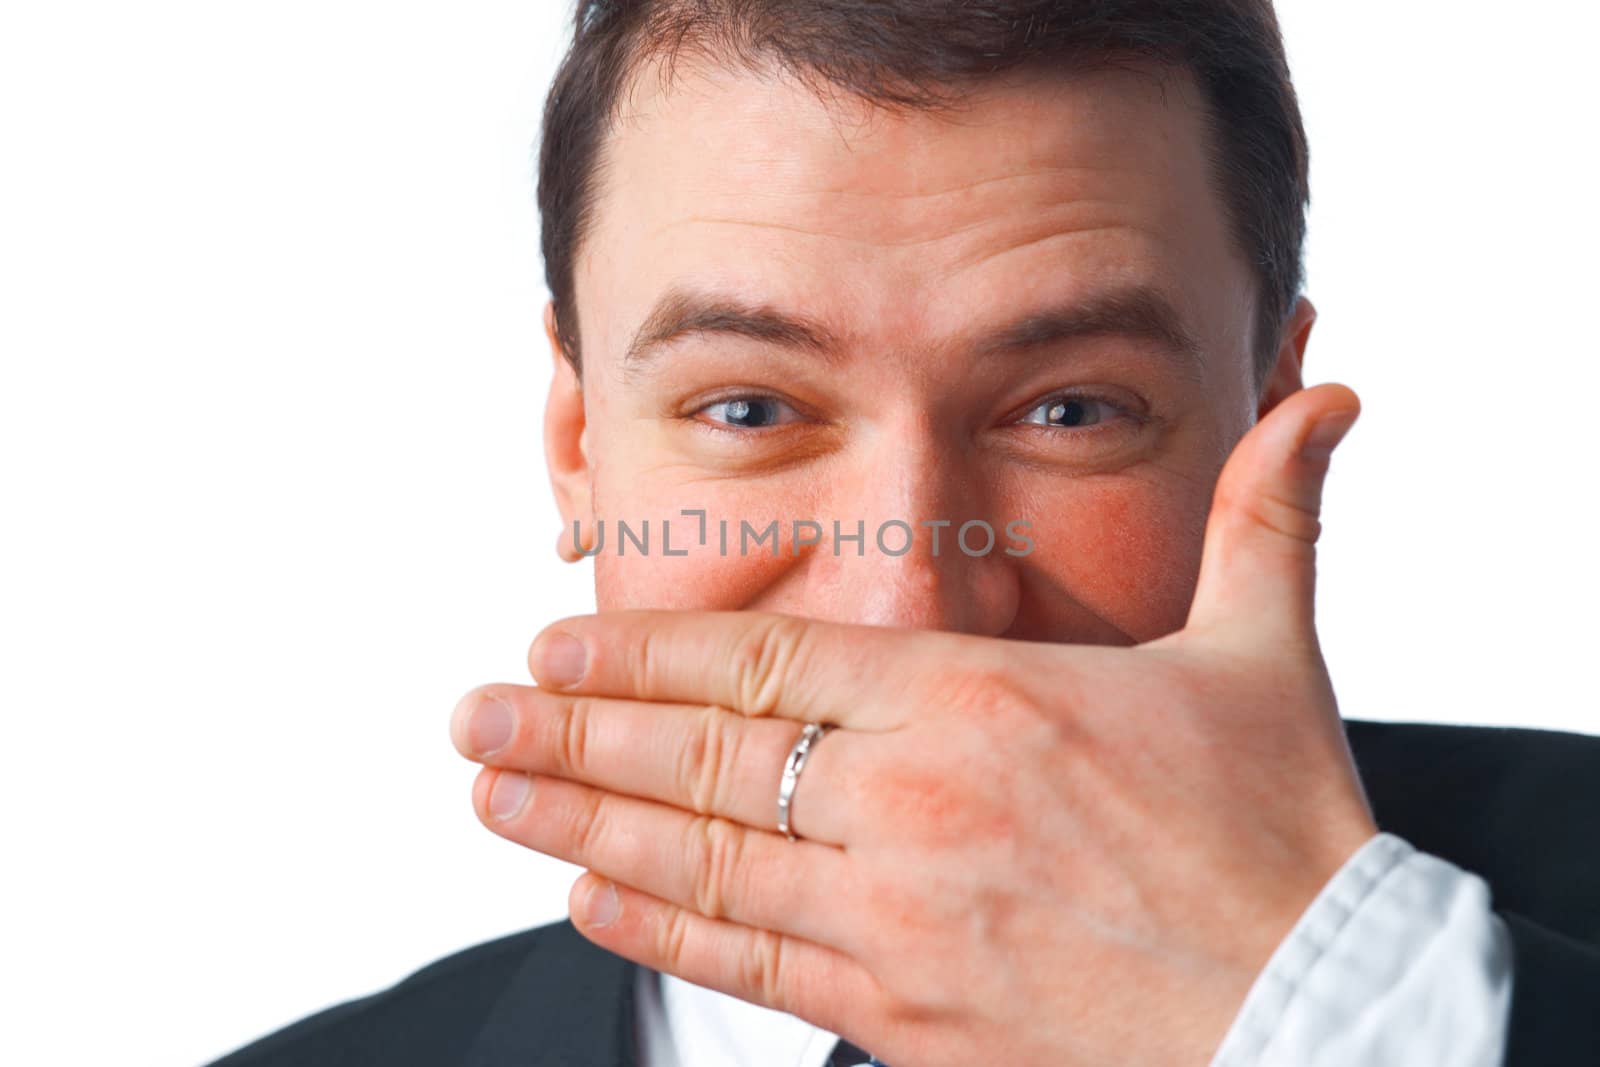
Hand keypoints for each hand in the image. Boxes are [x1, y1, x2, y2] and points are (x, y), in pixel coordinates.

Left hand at [450, 383, 1376, 1066]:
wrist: (1328, 1022)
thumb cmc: (1286, 841)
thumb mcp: (1270, 658)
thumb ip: (1264, 521)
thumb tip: (1324, 406)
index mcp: (981, 706)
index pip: (765, 664)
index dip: (641, 654)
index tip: (551, 645)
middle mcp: (912, 808)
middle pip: (700, 761)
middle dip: (566, 737)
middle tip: (466, 720)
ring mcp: (898, 922)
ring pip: (700, 864)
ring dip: (580, 828)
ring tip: (490, 799)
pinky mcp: (907, 1020)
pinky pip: (752, 966)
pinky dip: (660, 932)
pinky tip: (591, 902)